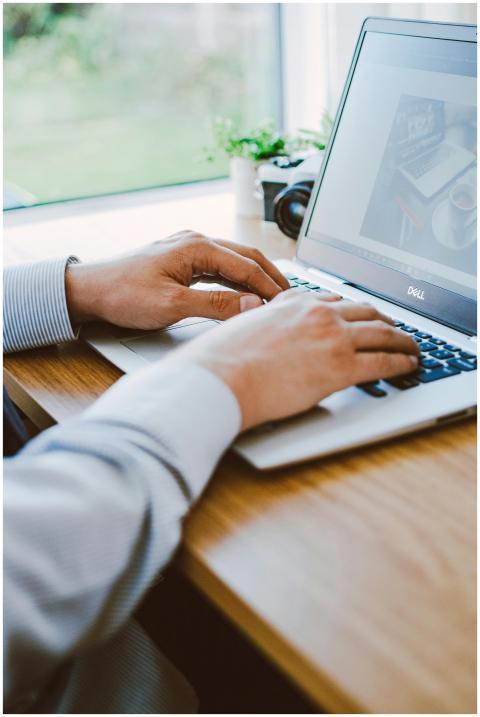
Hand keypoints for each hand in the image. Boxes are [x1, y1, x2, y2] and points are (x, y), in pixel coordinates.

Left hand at [65, 230, 288, 328]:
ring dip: (255, 277)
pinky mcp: (181, 260)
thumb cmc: (124, 294)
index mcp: (196, 246)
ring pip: (234, 260)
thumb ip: (215, 305)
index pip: (247, 265)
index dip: (270, 286)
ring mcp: (188, 248)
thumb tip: (252, 305)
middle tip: (291, 296)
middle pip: (246, 256)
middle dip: (271, 276)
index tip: (287, 304)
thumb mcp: (172, 305)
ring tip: (274, 296)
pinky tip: (245, 293)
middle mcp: (195, 241)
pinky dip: (237, 279)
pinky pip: (219, 267)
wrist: (90, 289)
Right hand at [172, 290, 419, 429]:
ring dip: (402, 339)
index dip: (354, 309)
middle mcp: (317, 313)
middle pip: (365, 310)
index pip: (334, 299)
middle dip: (385, 319)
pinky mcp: (341, 367)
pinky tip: (408, 366)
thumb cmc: (221, 360)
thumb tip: (259, 322)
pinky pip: (383, 361)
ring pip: (382, 332)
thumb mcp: (242, 326)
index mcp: (292, 302)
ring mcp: (332, 337)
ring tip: (411, 347)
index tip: (361, 315)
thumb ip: (261, 320)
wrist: (219, 379)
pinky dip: (401, 362)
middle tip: (395, 329)